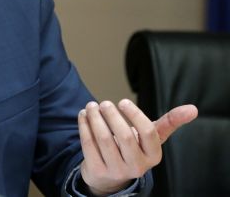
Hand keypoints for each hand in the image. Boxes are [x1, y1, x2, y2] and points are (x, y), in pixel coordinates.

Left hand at [78, 99, 197, 195]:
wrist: (111, 174)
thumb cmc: (134, 148)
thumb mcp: (152, 138)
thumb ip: (169, 122)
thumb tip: (192, 109)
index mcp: (153, 156)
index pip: (148, 133)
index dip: (135, 114)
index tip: (122, 101)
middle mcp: (137, 166)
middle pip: (124, 136)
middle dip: (112, 115)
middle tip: (104, 103)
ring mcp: (116, 170)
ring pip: (103, 139)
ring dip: (95, 118)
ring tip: (91, 106)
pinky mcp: (98, 170)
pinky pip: (88, 144)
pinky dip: (84, 126)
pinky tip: (83, 115)